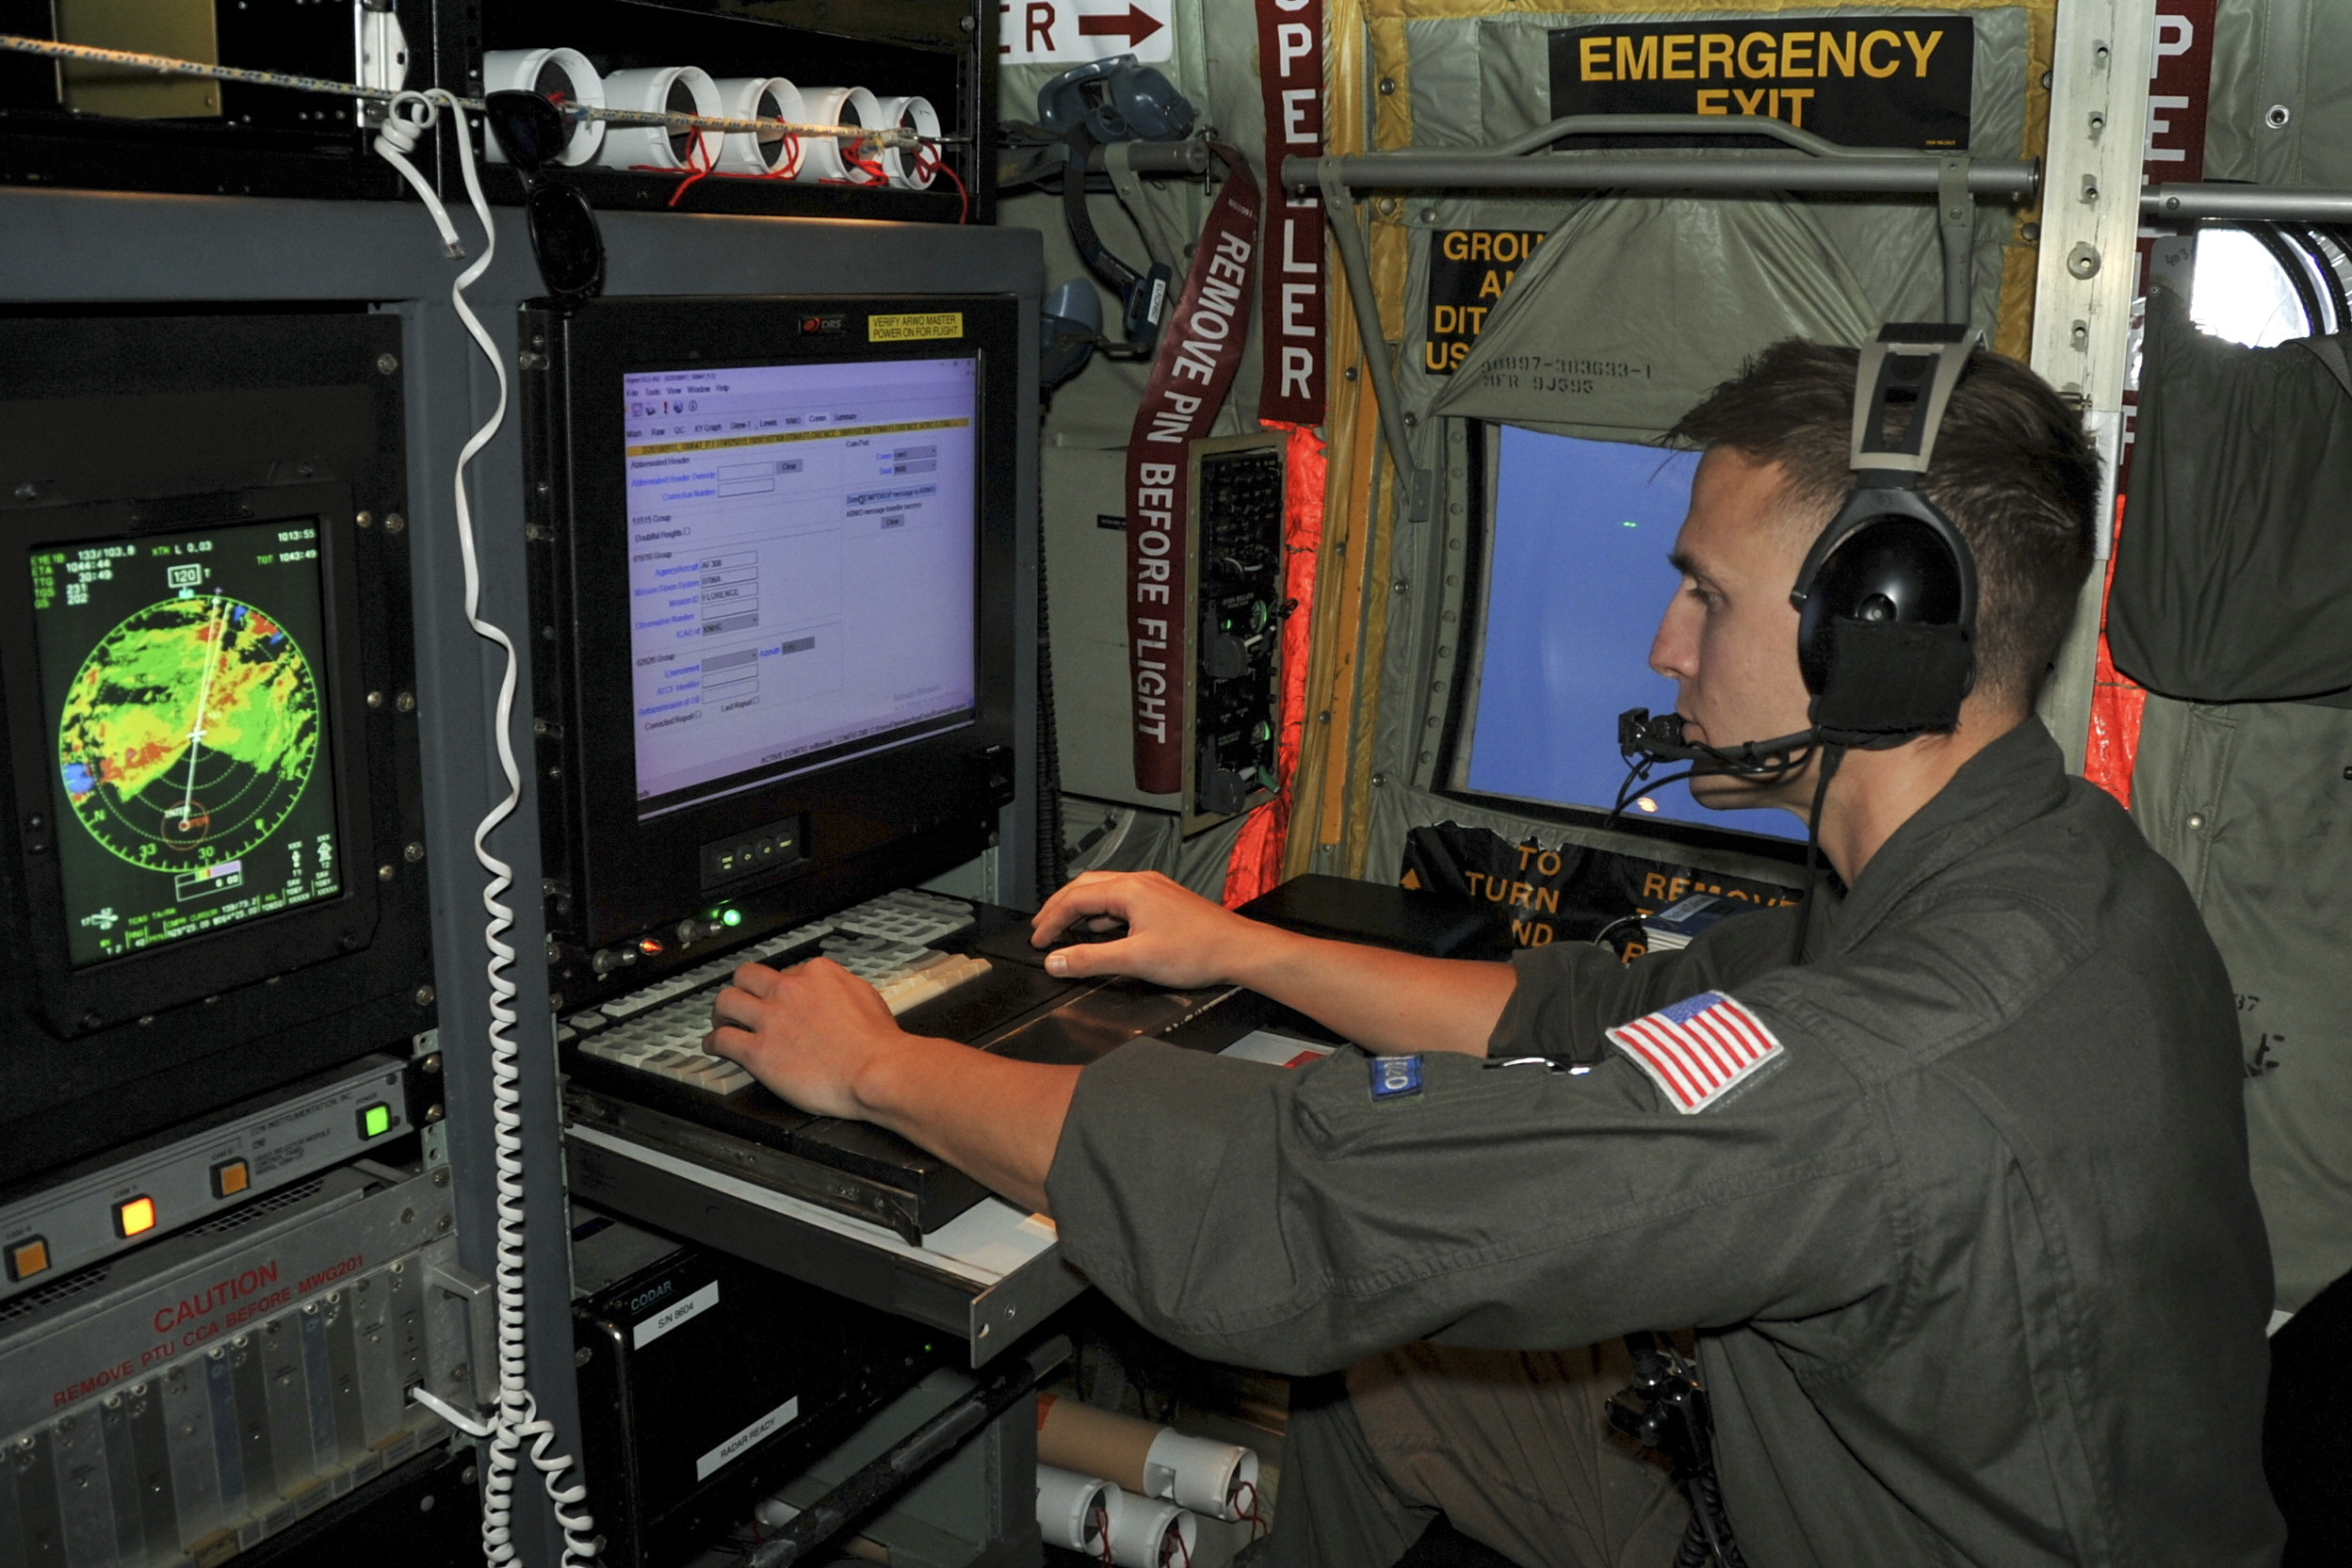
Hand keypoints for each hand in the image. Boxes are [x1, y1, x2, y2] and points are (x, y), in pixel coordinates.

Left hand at [704, 956, 905, 1119]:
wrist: (875, 1071)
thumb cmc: (878, 1044)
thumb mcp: (866, 997)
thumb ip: (842, 989)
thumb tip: (834, 994)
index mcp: (817, 974)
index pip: (787, 971)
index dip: (782, 988)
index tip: (781, 999)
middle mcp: (789, 989)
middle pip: (747, 976)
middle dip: (743, 989)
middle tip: (742, 1002)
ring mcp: (771, 1018)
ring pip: (726, 1002)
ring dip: (721, 1012)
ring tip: (722, 1022)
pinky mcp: (758, 1051)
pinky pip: (722, 1039)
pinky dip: (714, 1043)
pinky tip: (715, 1047)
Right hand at [1029, 870, 1264, 988]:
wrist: (1238, 950)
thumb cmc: (1198, 950)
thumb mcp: (1135, 959)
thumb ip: (1090, 960)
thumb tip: (1057, 960)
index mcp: (1130, 889)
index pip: (1075, 898)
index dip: (1051, 920)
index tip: (1038, 940)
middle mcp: (1141, 883)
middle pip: (1086, 886)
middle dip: (1060, 907)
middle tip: (1042, 927)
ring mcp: (1154, 890)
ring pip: (1105, 891)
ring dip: (1082, 908)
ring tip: (1066, 928)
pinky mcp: (1164, 901)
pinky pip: (1123, 900)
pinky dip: (1104, 913)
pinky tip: (1103, 929)